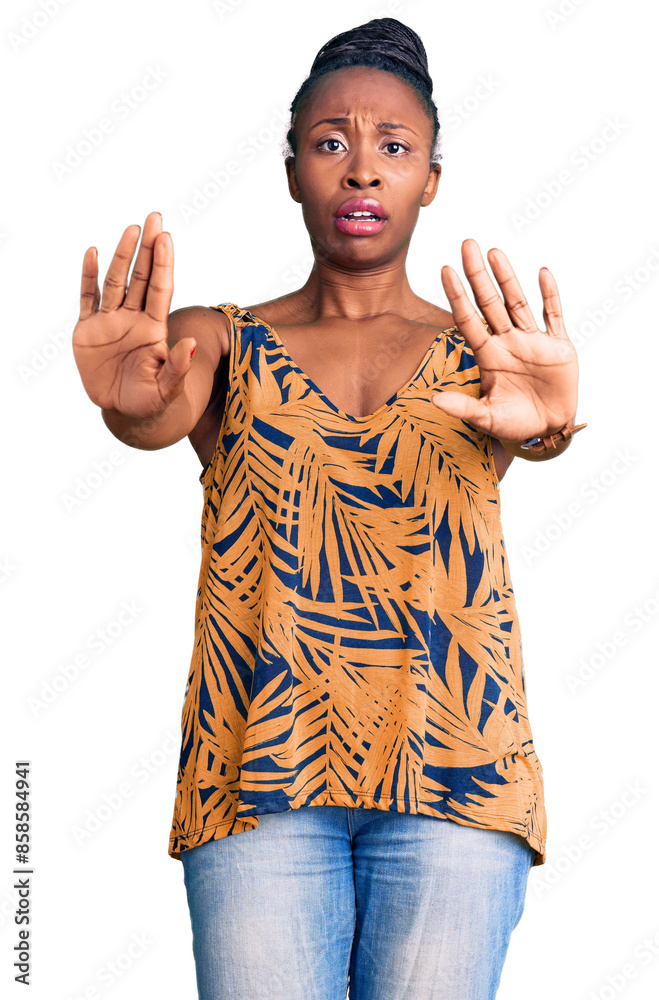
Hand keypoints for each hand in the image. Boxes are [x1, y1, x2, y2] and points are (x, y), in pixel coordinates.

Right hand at [72, 212, 194, 418]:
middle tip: (154, 217)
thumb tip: (192, 343)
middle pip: (142, 277)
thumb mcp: (167, 389)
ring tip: (131, 229)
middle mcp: (134, 318)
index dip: (163, 264)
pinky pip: (87, 298)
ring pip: (116, 282)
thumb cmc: (152, 401)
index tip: (166, 238)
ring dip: (121, 256)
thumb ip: (178, 367)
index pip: (161, 289)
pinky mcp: (88, 331)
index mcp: (154, 328)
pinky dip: (89, 276)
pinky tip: (93, 253)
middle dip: (147, 248)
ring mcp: (111, 322)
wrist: (125, 413)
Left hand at [431, 239, 579, 441]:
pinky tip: (542, 273)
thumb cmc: (514, 424)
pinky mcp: (558, 346)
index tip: (445, 269)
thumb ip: (462, 408)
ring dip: (507, 278)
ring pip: (517, 302)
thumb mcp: (487, 418)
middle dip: (478, 274)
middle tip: (466, 244)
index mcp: (488, 356)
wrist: (548, 431)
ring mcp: (533, 341)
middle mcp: (507, 342)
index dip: (457, 295)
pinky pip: (553, 316)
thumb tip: (432, 400)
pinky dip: (550, 295)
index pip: (468, 319)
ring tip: (494, 252)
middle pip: (489, 302)